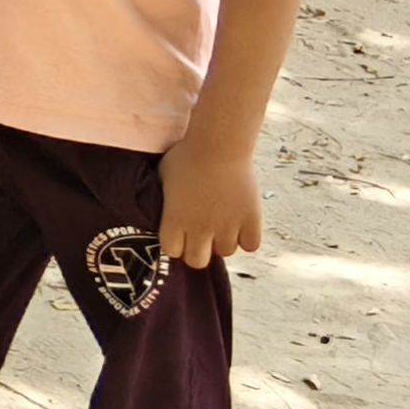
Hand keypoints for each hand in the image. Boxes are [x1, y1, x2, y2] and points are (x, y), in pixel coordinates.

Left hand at [155, 133, 263, 268]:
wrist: (218, 146)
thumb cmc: (185, 156)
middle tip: (202, 237)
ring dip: (223, 242)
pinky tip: (242, 225)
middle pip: (197, 262)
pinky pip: (251, 245)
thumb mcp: (161, 177)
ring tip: (222, 224)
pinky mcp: (251, 221)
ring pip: (226, 252)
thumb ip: (163, 200)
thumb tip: (158, 208)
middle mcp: (200, 229)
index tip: (179, 236)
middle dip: (198, 252)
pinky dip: (247, 239)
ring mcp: (227, 227)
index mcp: (174, 220)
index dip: (175, 245)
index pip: (172, 251)